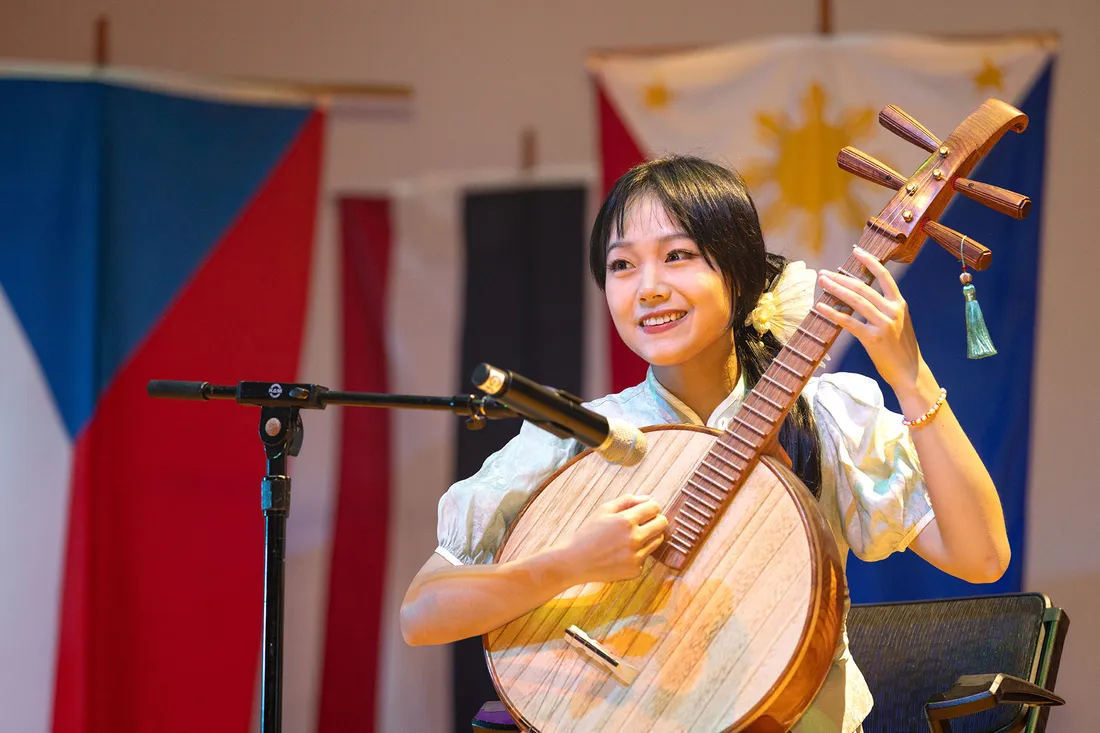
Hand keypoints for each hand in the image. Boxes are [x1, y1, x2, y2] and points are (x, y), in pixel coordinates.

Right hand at [554, 494, 667, 585]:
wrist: (575, 562)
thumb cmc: (588, 534)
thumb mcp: (603, 510)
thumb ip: (627, 501)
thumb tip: (648, 498)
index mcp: (626, 521)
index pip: (655, 508)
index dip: (651, 506)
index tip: (646, 509)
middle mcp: (635, 539)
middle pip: (662, 524)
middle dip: (656, 519)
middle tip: (645, 522)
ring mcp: (636, 556)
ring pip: (658, 540)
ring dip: (649, 536)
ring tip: (632, 537)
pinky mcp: (635, 570)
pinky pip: (646, 557)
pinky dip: (638, 553)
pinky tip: (622, 553)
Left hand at [817, 247, 923, 394]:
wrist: (910, 372)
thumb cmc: (902, 348)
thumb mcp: (899, 322)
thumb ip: (886, 308)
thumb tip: (863, 296)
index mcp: (900, 304)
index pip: (884, 276)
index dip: (870, 262)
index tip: (856, 252)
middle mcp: (893, 311)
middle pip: (864, 287)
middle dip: (842, 278)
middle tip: (824, 273)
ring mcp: (884, 324)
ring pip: (856, 301)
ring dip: (836, 289)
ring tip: (822, 282)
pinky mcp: (873, 339)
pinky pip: (849, 322)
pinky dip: (833, 313)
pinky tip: (821, 307)